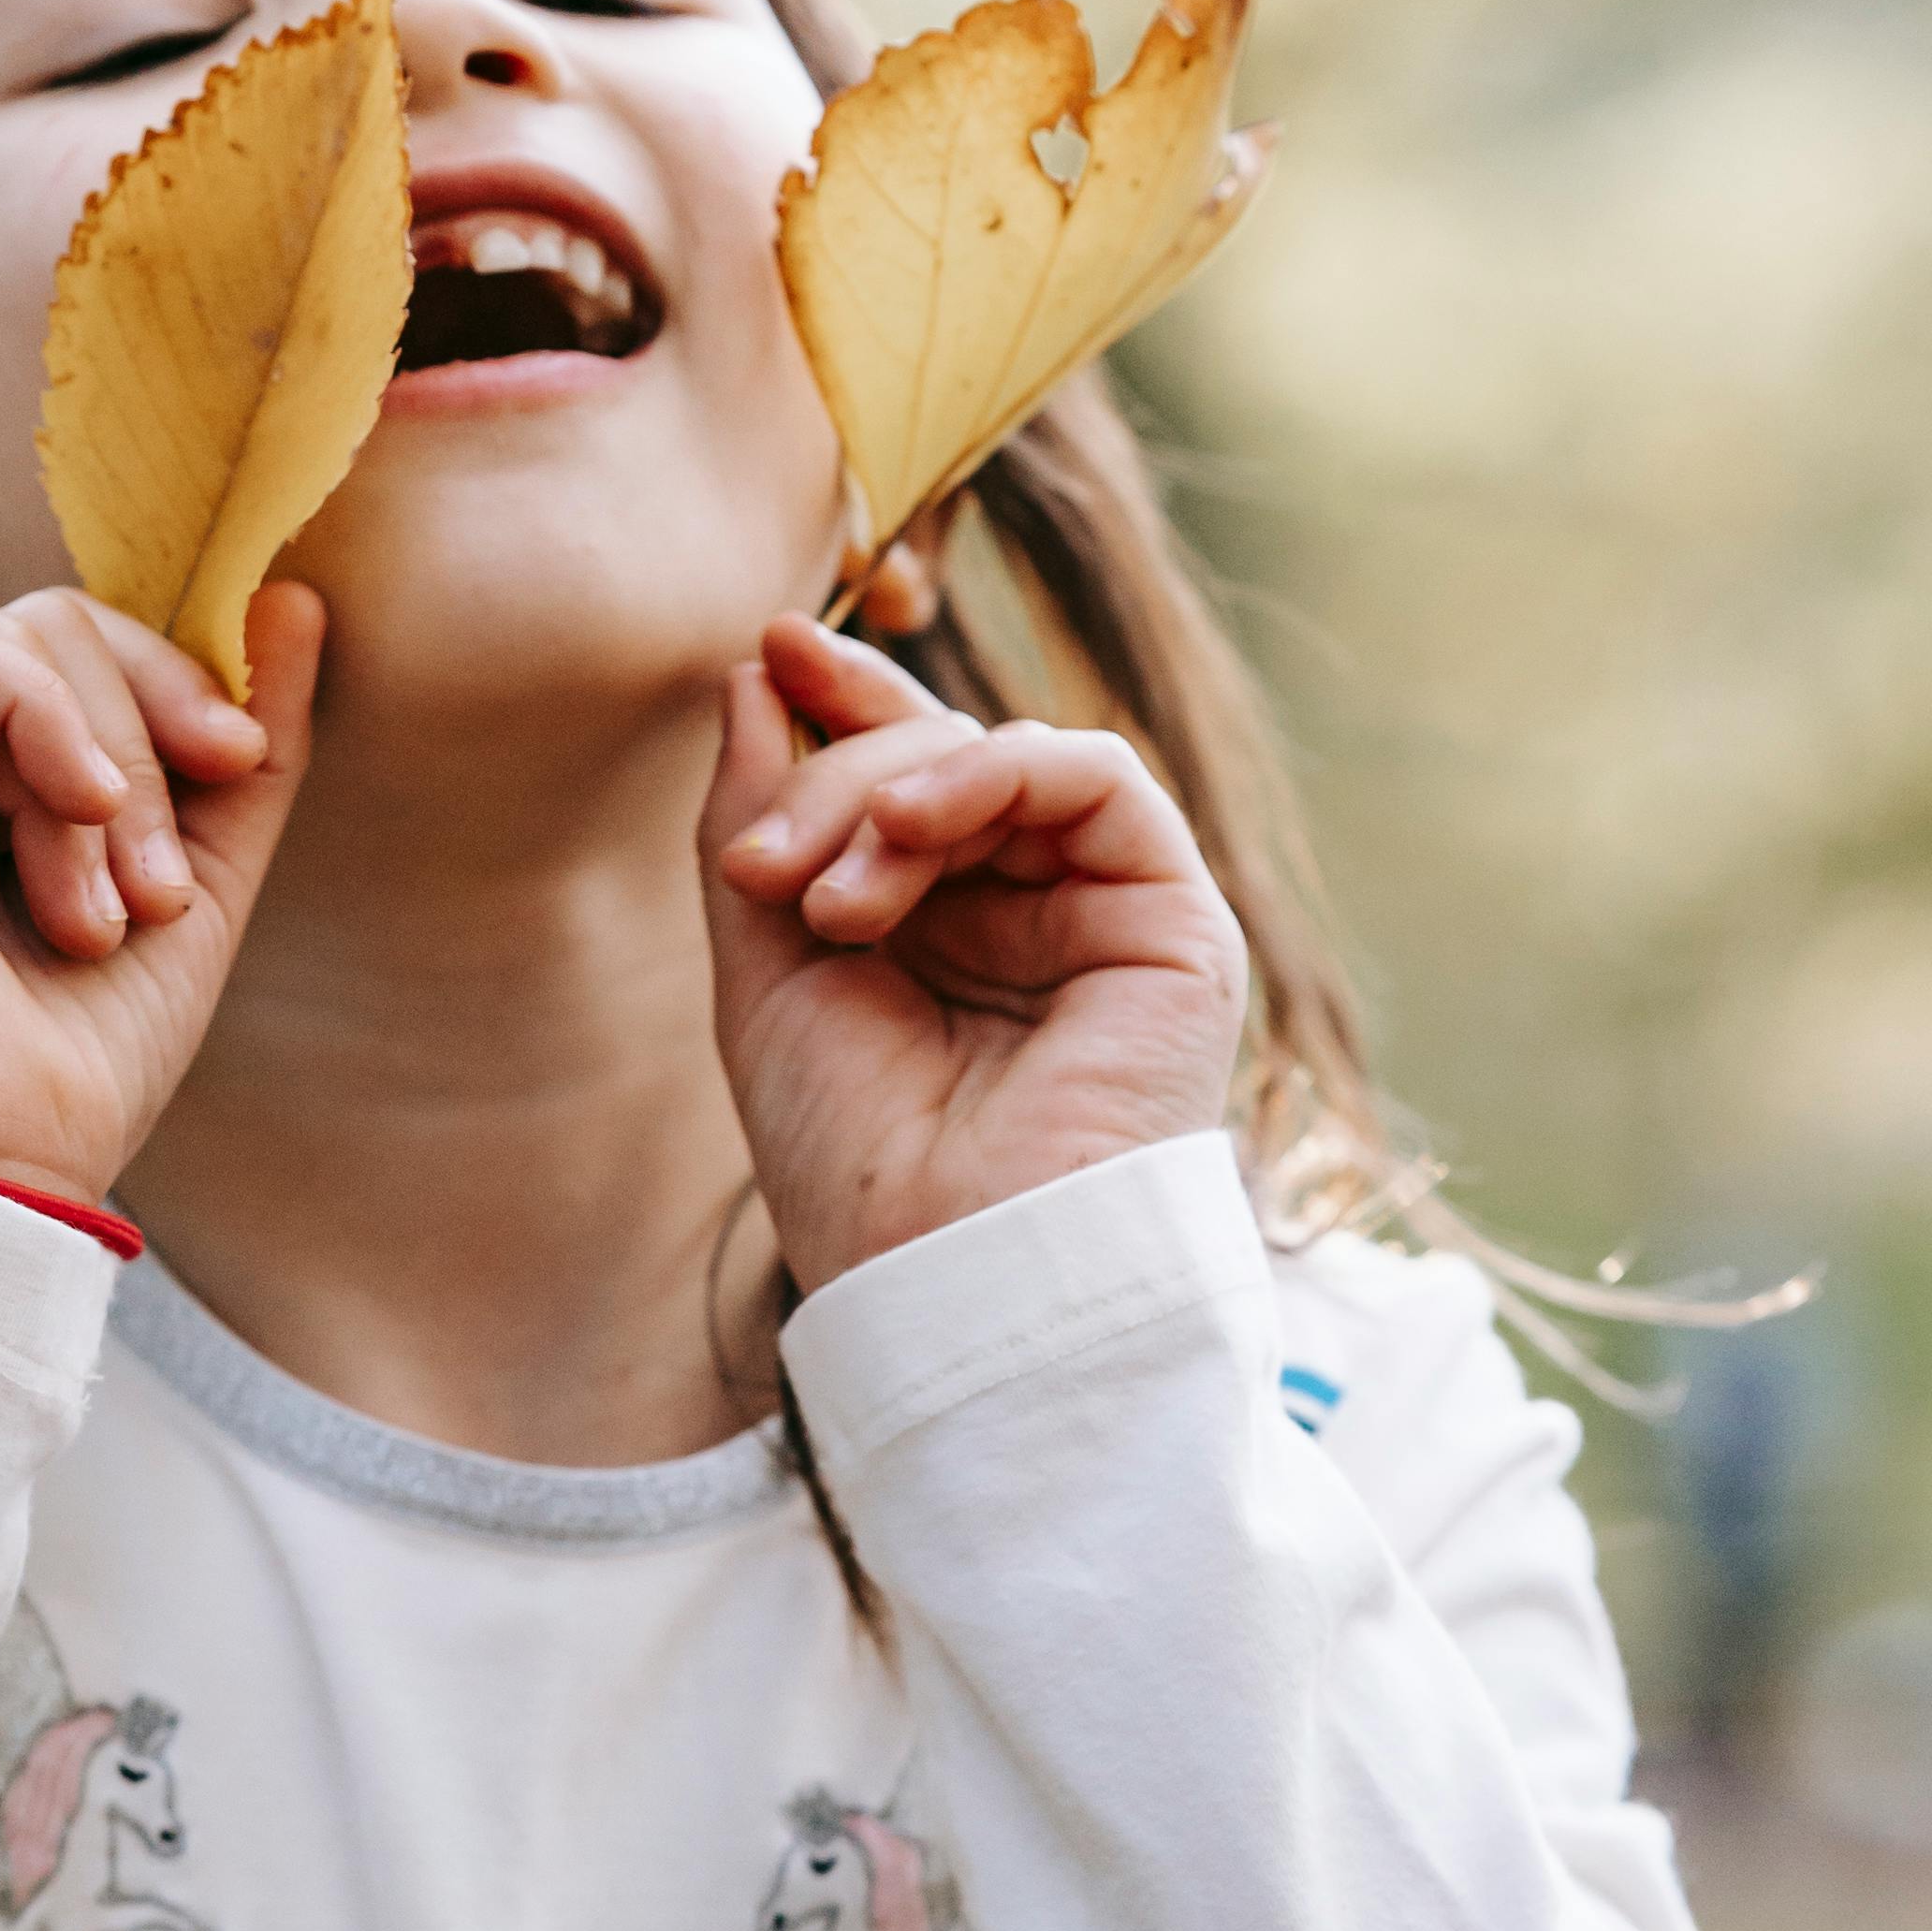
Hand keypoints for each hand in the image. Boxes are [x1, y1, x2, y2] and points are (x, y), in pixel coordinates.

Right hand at [0, 586, 320, 1208]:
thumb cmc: (78, 1060)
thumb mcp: (196, 879)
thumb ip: (242, 749)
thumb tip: (295, 597)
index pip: (81, 652)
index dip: (173, 684)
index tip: (239, 763)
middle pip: (55, 630)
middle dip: (143, 749)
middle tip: (162, 892)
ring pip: (14, 640)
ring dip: (100, 776)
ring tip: (104, 913)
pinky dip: (36, 719)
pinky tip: (69, 816)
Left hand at [702, 613, 1247, 1293]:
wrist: (946, 1279)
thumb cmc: (856, 1163)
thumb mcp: (766, 973)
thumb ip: (764, 821)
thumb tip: (756, 675)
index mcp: (943, 934)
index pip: (905, 779)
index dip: (844, 704)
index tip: (768, 651)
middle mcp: (1030, 916)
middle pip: (941, 762)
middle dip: (834, 779)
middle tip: (757, 865)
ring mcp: (1105, 918)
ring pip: (1005, 760)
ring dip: (893, 793)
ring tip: (826, 896)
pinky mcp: (1175, 927)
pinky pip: (1097, 778)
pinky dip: (992, 770)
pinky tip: (911, 829)